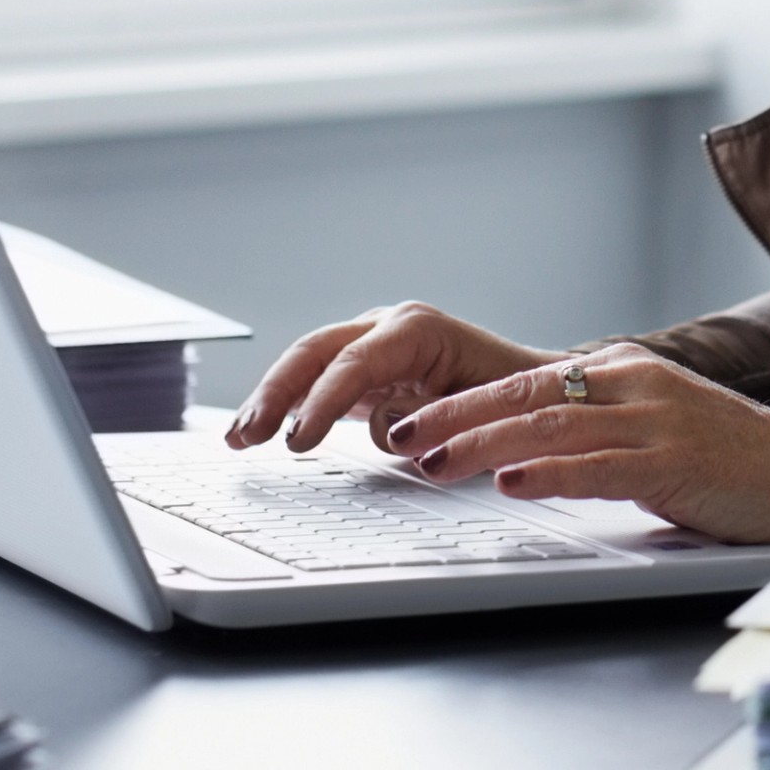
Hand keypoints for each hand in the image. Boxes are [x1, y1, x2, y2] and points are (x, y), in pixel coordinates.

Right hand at [225, 302, 555, 456]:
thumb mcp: (483, 409)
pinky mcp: (366, 372)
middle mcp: (388, 328)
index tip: (298, 440)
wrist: (533, 388)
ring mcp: (373, 346)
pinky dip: (286, 405)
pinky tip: (256, 430)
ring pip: (308, 364)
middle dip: (278, 393)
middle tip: (249, 436)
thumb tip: (393, 432)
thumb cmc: (515, 397)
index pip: (355, 363)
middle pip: (317, 353)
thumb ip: (436, 417)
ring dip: (271, 398)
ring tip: (237, 437)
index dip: (320, 402)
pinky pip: (317, 382)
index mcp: (418, 330)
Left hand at [383, 343, 769, 544]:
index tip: (414, 421)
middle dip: (455, 418)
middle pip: (526, 394)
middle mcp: (636, 385)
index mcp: (626, 372)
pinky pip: (599, 465)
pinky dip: (548, 473)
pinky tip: (512, 482)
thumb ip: (596, 435)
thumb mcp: (657, 432)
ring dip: (483, 446)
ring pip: (550, 425)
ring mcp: (657, 422)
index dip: (463, 401)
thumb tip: (520, 458)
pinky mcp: (677, 463)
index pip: (527, 380)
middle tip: (402, 438)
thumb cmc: (733, 463)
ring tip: (434, 463)